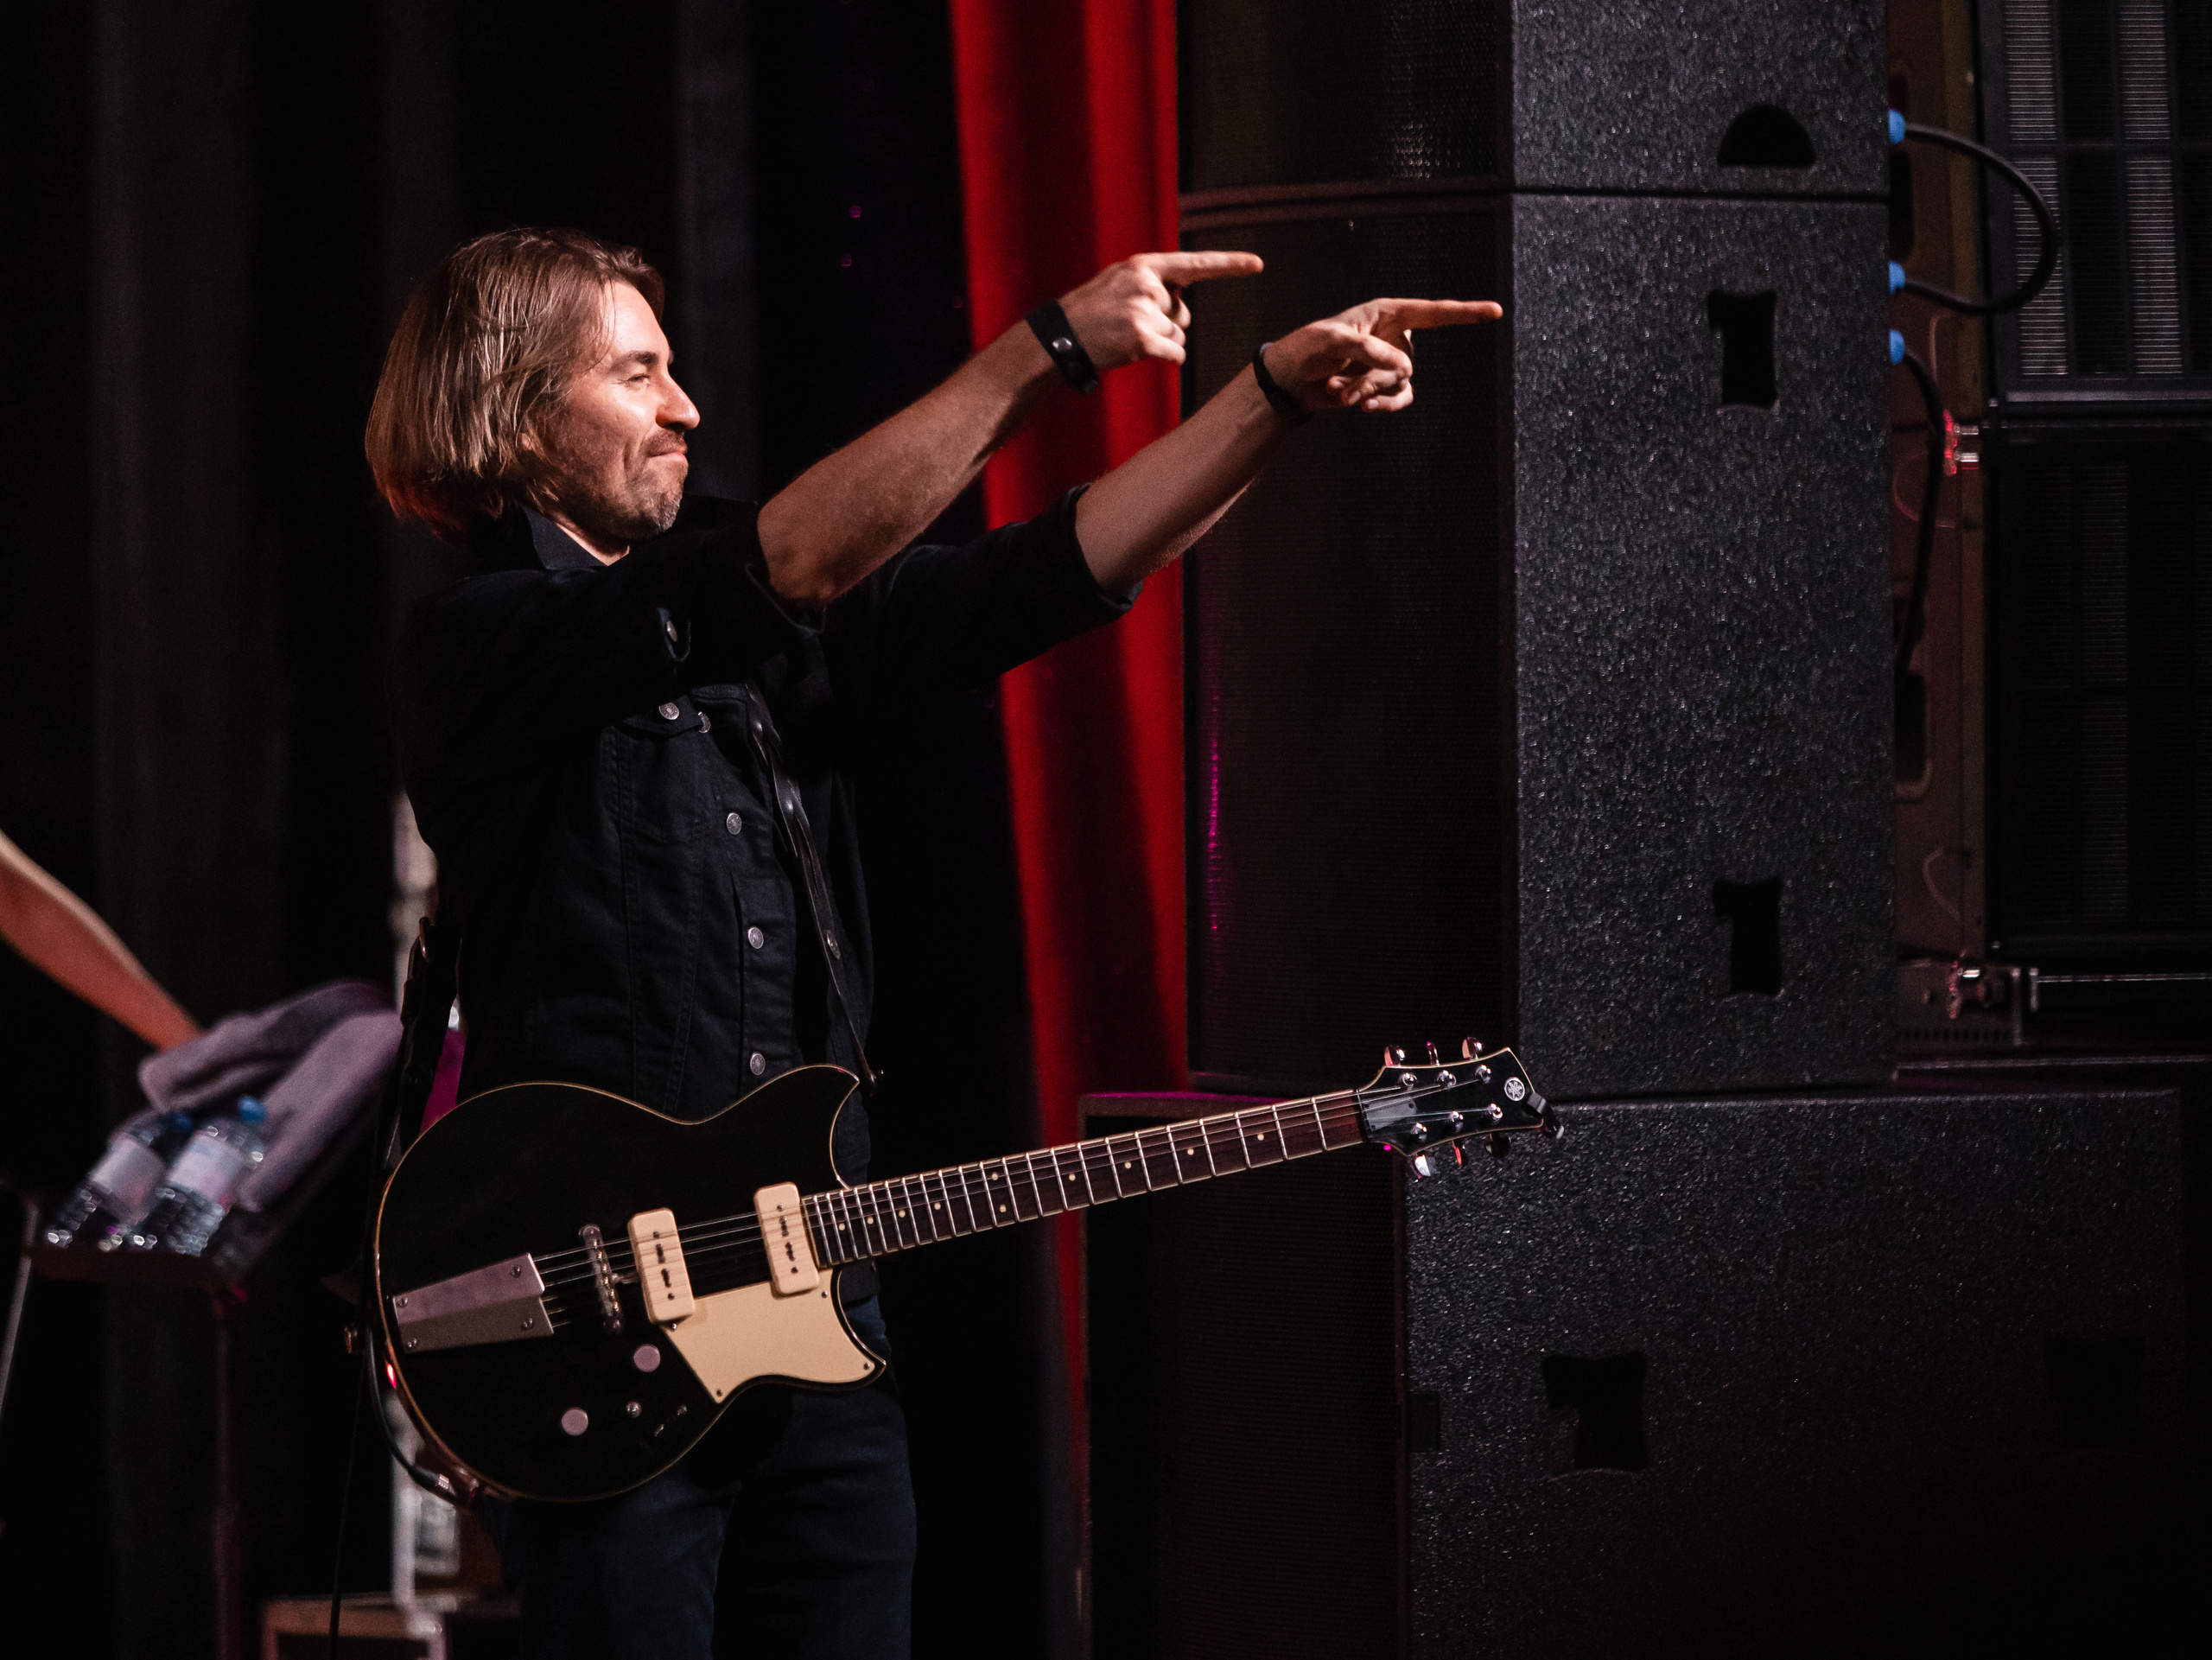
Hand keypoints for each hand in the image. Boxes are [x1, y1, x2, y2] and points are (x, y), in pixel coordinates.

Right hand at [1059, 251, 1264, 372]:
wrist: (1060, 336)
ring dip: (1160, 343)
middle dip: (1165, 323)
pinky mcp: (1143, 338)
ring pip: (1179, 335)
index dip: (1229, 265)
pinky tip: (1136, 352)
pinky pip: (1176, 353)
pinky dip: (1165, 358)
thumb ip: (1154, 286)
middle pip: (1184, 313)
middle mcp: (1148, 284)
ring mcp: (1145, 310)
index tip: (1258, 265)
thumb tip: (1183, 311)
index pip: (1195, 264)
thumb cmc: (1092, 312)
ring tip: (1126, 336)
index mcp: (1144, 265)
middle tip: (1129, 324)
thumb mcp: (1120, 283)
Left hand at [1262, 297, 1503, 413]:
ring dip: (1371, 392)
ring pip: (1400, 383)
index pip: (1433, 312)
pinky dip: (1383, 405)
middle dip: (1375, 377)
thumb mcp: (1333, 341)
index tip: (1496, 311)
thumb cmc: (1307, 348)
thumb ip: (1370, 351)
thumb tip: (1406, 368)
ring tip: (1341, 395)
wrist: (1289, 380)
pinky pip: (1400, 399)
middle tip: (1341, 385)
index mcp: (1386, 313)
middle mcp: (1394, 336)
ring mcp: (1391, 362)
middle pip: (1406, 362)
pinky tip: (1362, 408)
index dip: (1465, 313)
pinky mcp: (1383, 386)